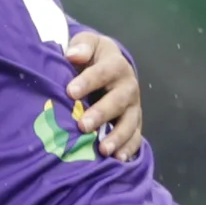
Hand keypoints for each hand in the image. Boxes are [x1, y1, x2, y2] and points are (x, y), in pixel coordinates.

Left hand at [66, 30, 142, 158]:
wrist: (108, 64)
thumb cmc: (91, 56)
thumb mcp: (87, 44)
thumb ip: (81, 46)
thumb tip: (72, 54)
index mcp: (115, 65)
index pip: (103, 72)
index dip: (88, 81)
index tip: (70, 92)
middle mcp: (127, 86)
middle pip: (118, 100)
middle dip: (101, 113)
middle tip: (83, 125)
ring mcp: (132, 106)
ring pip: (129, 122)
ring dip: (117, 136)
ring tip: (103, 150)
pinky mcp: (133, 121)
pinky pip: (135, 136)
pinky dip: (129, 148)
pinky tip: (119, 160)